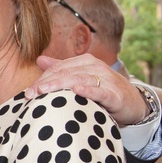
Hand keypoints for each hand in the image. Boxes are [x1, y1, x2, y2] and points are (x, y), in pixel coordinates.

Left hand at [25, 55, 148, 125]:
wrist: (134, 103)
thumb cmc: (104, 90)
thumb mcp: (82, 77)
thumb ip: (61, 68)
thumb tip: (39, 60)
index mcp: (85, 62)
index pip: (58, 68)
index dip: (42, 79)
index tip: (27, 92)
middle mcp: (95, 67)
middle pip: (66, 73)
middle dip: (46, 83)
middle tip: (30, 94)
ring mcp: (106, 80)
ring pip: (79, 80)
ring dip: (60, 85)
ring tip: (44, 92)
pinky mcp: (115, 95)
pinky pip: (100, 92)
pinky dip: (88, 91)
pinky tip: (76, 91)